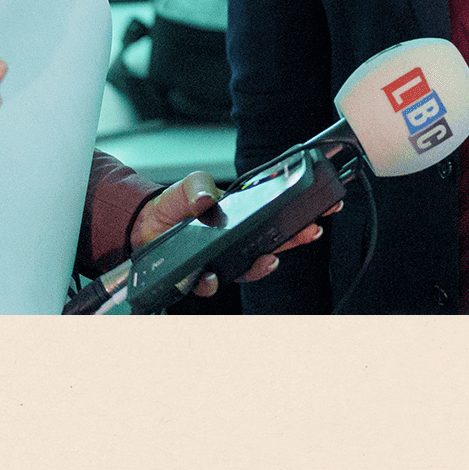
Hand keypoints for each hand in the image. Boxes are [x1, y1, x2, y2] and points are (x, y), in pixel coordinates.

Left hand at [131, 169, 336, 296]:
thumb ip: (198, 186)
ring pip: (251, 267)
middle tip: (308, 232)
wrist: (144, 226)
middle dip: (296, 239)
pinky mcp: (203, 273)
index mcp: (242, 215)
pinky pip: (214, 283)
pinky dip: (214, 281)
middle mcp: (239, 240)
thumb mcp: (189, 186)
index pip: (278, 215)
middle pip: (276, 243)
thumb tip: (207, 200)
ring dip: (263, 266)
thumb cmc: (173, 206)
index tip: (324, 210)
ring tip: (269, 259)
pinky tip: (211, 276)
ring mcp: (224, 259)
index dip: (302, 214)